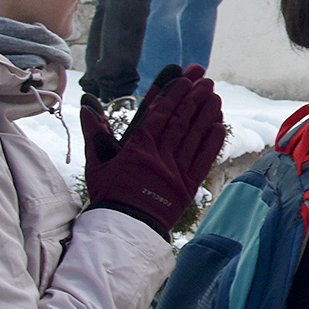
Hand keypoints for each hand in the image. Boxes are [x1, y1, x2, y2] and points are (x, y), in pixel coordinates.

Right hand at [81, 64, 225, 234]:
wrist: (124, 229)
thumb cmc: (109, 194)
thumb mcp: (97, 163)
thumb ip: (95, 133)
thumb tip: (89, 104)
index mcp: (137, 150)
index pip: (158, 116)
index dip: (173, 96)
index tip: (183, 78)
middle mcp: (159, 158)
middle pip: (179, 122)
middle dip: (192, 98)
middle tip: (204, 79)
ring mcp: (176, 172)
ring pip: (194, 138)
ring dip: (205, 115)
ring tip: (215, 96)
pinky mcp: (188, 187)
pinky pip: (203, 161)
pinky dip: (211, 143)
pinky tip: (219, 126)